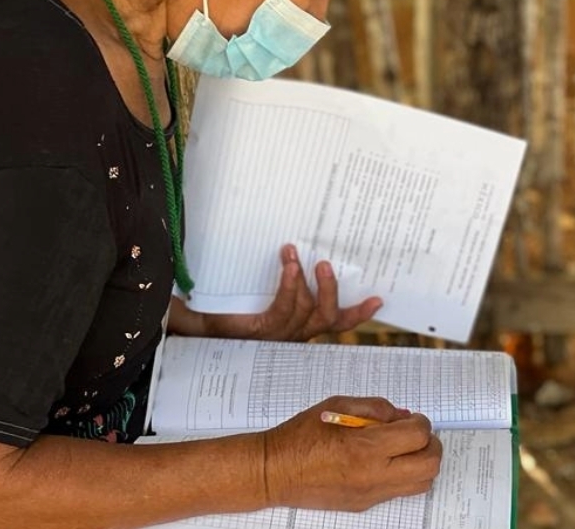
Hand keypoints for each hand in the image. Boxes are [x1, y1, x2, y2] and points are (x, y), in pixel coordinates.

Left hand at [198, 245, 381, 341]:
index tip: (378, 298)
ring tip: (294, 252)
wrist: (196, 317)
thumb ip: (285, 274)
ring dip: (305, 280)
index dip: (358, 313)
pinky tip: (289, 266)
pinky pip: (284, 309)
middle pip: (327, 318)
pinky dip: (290, 286)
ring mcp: (278, 335)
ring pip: (307, 311)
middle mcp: (294, 333)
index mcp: (301, 324)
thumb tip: (297, 239)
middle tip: (325, 264)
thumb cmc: (230, 300)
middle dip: (331, 291)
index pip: (335, 322)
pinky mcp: (261, 332)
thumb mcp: (263, 285)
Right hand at [262, 396, 442, 511]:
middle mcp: (373, 474)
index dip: (421, 421)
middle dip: (430, 443)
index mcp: (366, 448)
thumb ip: (375, 407)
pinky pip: (399, 491)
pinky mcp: (365, 504)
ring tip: (402, 448)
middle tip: (415, 433)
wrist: (275, 472)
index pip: (418, 435)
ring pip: (421, 483)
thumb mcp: (338, 406)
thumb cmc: (301, 436)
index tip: (411, 418)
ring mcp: (371, 493)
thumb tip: (401, 415)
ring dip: (421, 462)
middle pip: (430, 464)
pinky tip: (384, 460)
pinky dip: (403, 474)